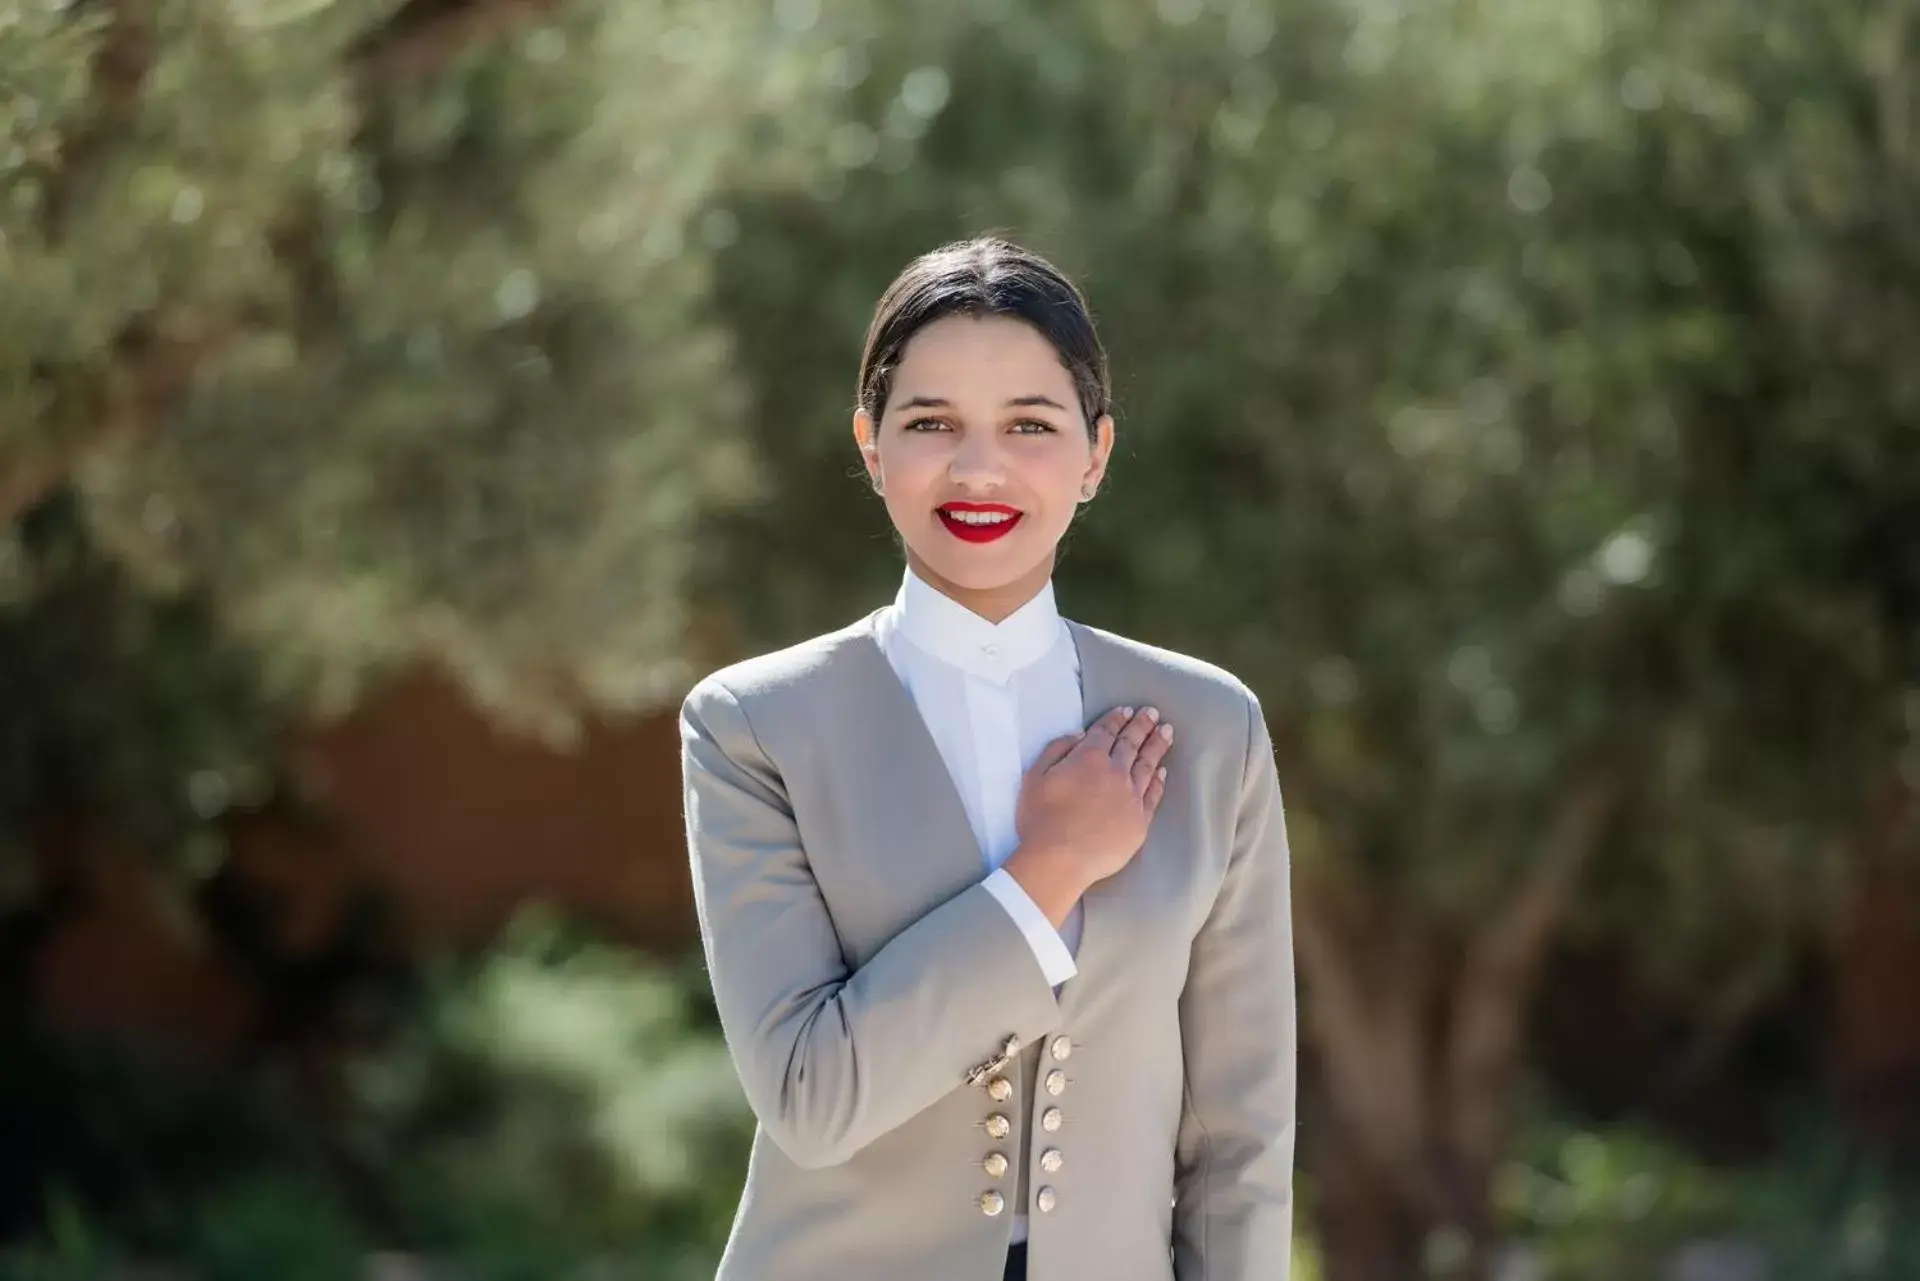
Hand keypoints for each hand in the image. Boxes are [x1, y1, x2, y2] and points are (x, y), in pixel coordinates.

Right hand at [1004, 705, 1173, 923]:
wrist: (1060, 859)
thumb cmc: (1041, 819)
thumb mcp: (1034, 776)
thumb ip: (1057, 750)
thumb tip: (1079, 736)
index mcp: (1088, 758)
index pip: (1106, 731)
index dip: (1116, 719)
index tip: (1127, 710)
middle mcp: (1115, 772)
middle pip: (1131, 743)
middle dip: (1142, 725)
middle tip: (1153, 713)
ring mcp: (1131, 797)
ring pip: (1147, 765)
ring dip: (1157, 746)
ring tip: (1167, 732)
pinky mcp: (1140, 821)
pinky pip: (1152, 795)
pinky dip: (1158, 781)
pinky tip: (1162, 772)